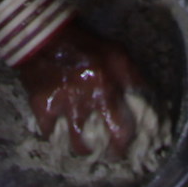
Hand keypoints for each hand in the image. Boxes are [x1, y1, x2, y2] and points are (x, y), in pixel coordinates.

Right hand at [14, 20, 144, 154]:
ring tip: (84, 146)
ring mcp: (60, 106)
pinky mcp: (40, 105)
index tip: (124, 149)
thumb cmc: (85, 43)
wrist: (46, 33)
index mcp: (105, 89)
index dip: (123, 145)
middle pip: (94, 145)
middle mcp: (83, 102)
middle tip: (103, 152)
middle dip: (100, 153)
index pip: (120, 131)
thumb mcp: (117, 54)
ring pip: (73, 145)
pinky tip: (60, 131)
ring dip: (80, 147)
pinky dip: (55, 134)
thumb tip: (147, 99)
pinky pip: (49, 132)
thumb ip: (132, 78)